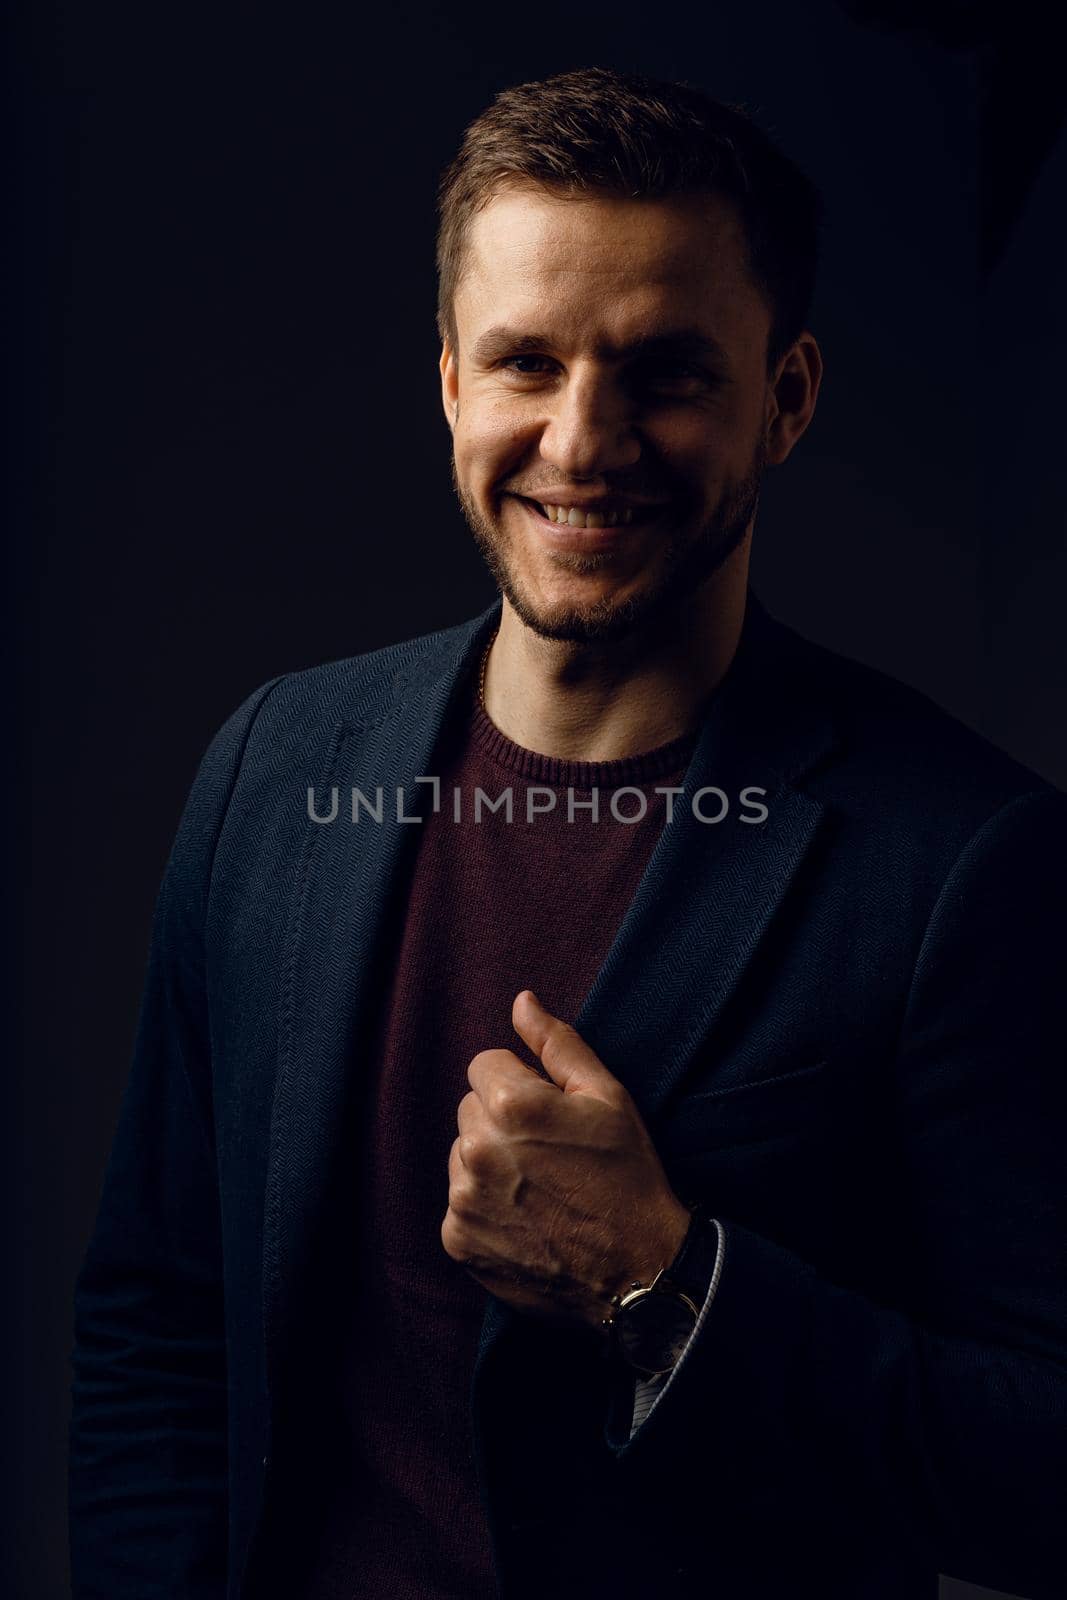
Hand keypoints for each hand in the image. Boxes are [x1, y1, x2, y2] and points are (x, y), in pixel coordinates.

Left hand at [442, 989, 690, 1331]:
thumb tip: (521, 1001)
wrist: (638, 1271)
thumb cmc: (629, 1176)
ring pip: (462, 1154)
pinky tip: (527, 1218)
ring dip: (491, 1162)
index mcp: (512, 1105)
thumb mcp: (608, 1097)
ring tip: (541, 1188)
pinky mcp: (458, 1240)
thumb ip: (557, 1043)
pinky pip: (460, 1202)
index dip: (522, 1084)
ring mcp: (464, 1199)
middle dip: (503, 1121)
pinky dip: (485, 1207)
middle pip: (471, 1109)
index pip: (485, 1064)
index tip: (552, 1114)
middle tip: (551, 1153)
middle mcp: (478, 1149)